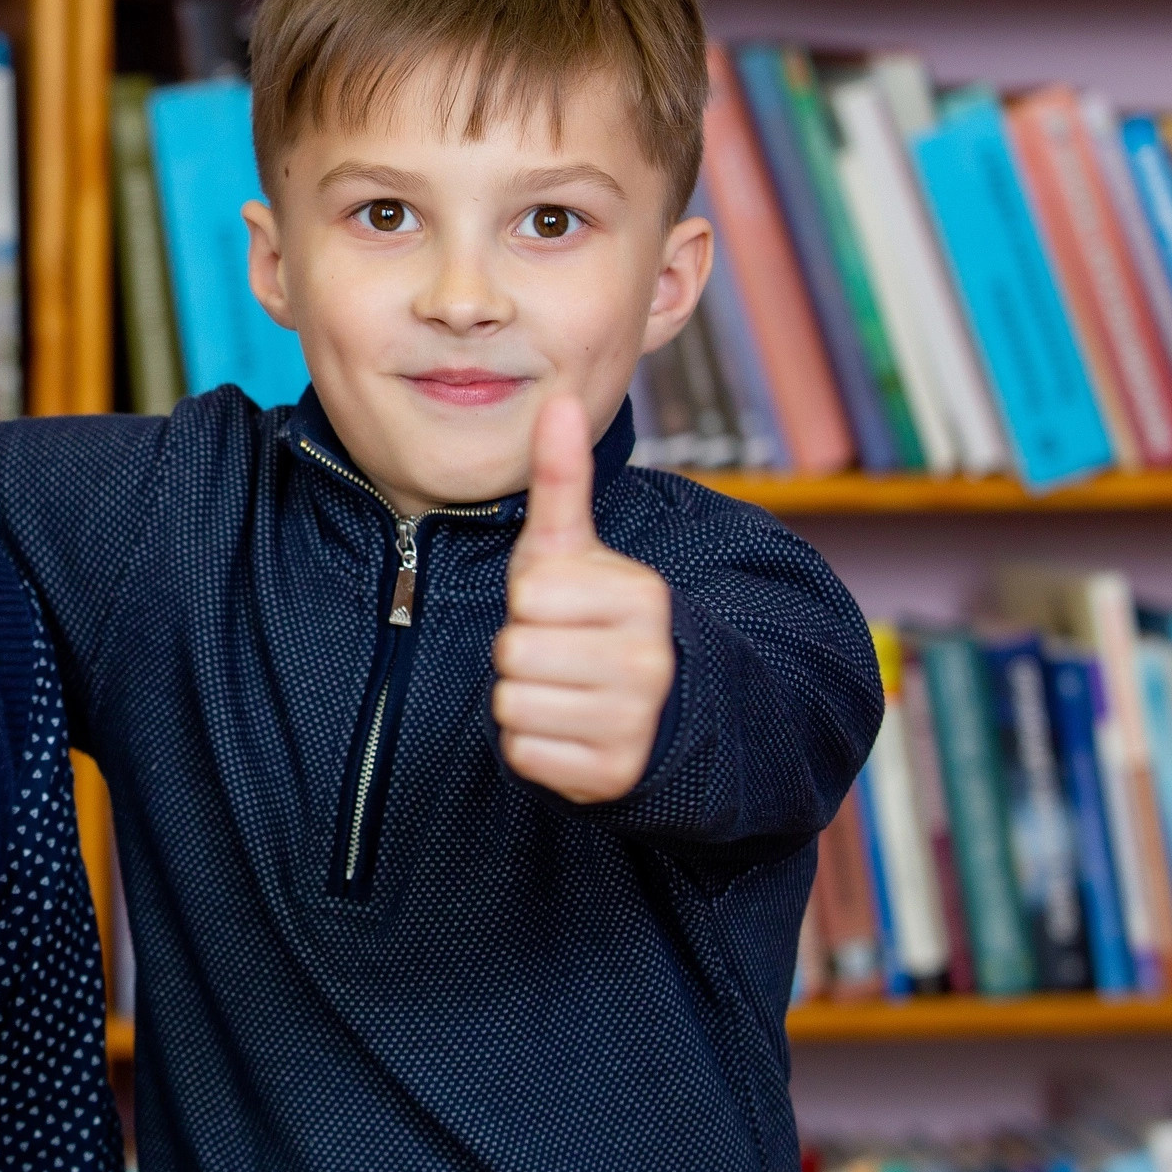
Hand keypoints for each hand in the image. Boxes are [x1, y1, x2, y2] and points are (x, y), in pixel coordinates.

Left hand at [492, 395, 675, 803]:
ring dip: (523, 698)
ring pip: (512, 703)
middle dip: (522, 652)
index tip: (563, 609)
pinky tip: (566, 729)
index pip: (529, 596)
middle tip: (560, 653)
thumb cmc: (595, 615)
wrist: (659, 710)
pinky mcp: (613, 773)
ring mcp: (635, 721)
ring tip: (564, 690)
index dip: (530, 602)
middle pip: (515, 651)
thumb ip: (561, 478)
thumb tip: (557, 398)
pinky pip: (523, 752)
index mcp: (642, 595)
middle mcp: (648, 659)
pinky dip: (532, 745)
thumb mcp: (575, 549)